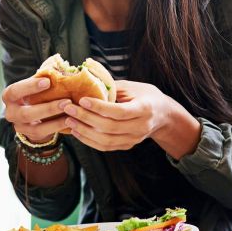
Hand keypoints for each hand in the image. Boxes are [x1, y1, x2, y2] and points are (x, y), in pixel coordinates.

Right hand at [2, 76, 70, 143]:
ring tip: (70, 112)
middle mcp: (10, 112)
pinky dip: (57, 127)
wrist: (31, 114)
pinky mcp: (29, 135)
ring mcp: (19, 126)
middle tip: (66, 101)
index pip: (15, 91)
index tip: (47, 81)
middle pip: (25, 113)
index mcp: (9, 96)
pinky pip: (43, 133)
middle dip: (48, 108)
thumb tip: (59, 69)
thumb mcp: (35, 85)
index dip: (30, 87)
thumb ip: (42, 78)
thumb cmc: (35, 93)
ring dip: (55, 120)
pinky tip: (69, 121)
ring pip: (35, 127)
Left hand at [61, 80, 179, 151]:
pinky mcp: (127, 146)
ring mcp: (134, 139)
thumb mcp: (132, 87)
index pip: (119, 112)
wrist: (163, 115)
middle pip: (110, 127)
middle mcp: (141, 127)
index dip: (99, 107)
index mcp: (144, 109)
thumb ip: (112, 88)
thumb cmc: (145, 95)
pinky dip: (89, 141)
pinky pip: (106, 147)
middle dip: (86, 118)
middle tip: (69, 109)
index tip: (82, 100)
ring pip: (106, 141)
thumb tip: (87, 83)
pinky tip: (77, 132)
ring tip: (69, 121)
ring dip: (84, 132)